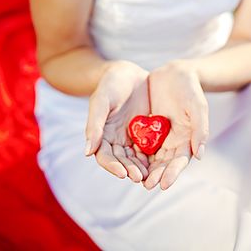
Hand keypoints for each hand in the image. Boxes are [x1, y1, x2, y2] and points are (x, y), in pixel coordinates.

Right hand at [85, 60, 149, 182]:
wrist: (128, 72)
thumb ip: (95, 125)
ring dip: (142, 167)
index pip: (105, 157)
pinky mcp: (147, 131)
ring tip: (150, 175)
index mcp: (102, 135)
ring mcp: (132, 136)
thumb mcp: (101, 101)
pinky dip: (154, 155)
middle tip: (140, 177)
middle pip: (122, 160)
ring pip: (136, 157)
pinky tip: (162, 161)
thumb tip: (87, 152)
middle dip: (130, 169)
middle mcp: (117, 139)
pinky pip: (151, 146)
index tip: (122, 173)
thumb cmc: (110, 84)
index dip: (112, 167)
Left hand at [143, 62, 208, 190]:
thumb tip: (199, 155)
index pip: (179, 161)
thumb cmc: (190, 89)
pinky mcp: (146, 127)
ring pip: (149, 156)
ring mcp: (158, 135)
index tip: (164, 184)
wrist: (175, 73)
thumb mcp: (198, 106)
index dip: (172, 173)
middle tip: (146, 185)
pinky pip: (139, 141)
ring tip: (134, 177)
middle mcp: (172, 141)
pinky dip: (133, 152)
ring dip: (143, 168)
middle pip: (163, 163)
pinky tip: (124, 159)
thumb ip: (200, 129)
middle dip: (156, 175)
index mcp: (187, 139)